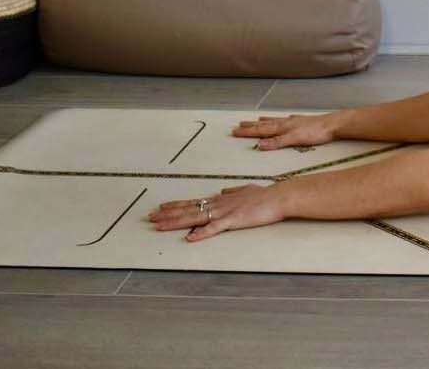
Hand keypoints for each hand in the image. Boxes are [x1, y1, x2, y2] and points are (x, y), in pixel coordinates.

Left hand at [147, 183, 287, 241]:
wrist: (279, 197)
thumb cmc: (266, 195)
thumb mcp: (247, 190)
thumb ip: (234, 191)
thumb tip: (223, 191)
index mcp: (221, 199)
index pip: (193, 202)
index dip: (176, 205)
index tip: (161, 208)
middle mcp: (219, 204)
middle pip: (188, 209)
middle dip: (167, 214)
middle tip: (149, 217)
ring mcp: (225, 212)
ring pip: (195, 217)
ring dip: (175, 222)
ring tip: (159, 225)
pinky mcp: (234, 221)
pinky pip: (214, 228)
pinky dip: (202, 233)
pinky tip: (190, 238)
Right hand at [232, 112, 339, 149]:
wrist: (334, 124)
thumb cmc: (316, 132)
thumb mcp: (295, 139)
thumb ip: (277, 142)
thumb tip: (259, 145)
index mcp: (283, 127)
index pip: (261, 130)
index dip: (247, 132)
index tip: (235, 132)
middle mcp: (286, 123)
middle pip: (264, 125)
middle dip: (251, 126)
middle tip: (238, 125)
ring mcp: (294, 122)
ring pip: (274, 121)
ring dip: (263, 122)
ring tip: (255, 120)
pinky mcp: (302, 122)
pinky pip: (286, 120)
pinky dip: (279, 120)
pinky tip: (282, 119)